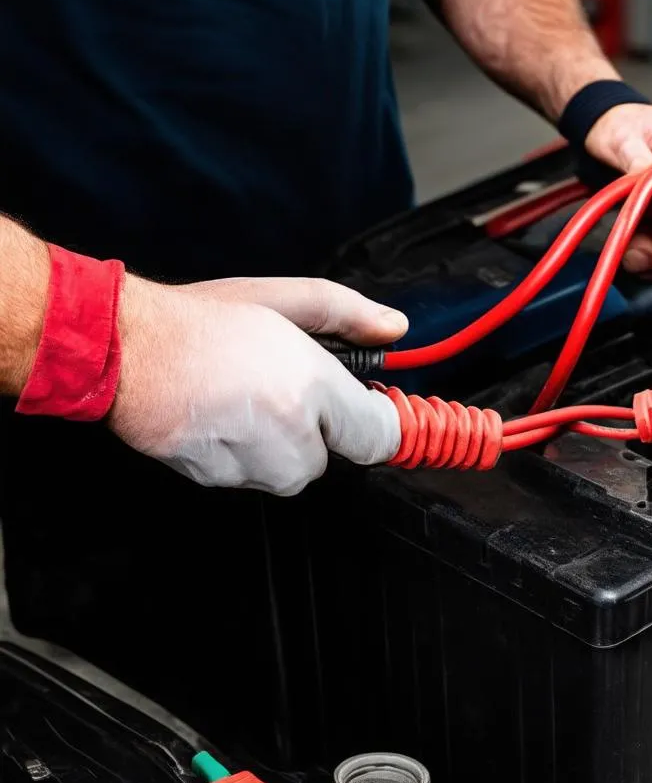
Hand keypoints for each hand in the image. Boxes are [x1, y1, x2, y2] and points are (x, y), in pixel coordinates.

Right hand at [108, 276, 407, 495]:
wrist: (125, 351)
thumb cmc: (201, 324)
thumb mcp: (283, 300)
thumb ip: (348, 315)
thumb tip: (394, 328)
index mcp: (312, 389)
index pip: (378, 438)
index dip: (371, 420)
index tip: (364, 410)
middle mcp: (288, 436)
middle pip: (328, 456)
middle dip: (312, 427)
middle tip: (279, 387)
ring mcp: (253, 465)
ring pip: (288, 471)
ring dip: (276, 445)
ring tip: (244, 400)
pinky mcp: (222, 482)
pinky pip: (251, 477)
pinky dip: (243, 456)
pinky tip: (221, 418)